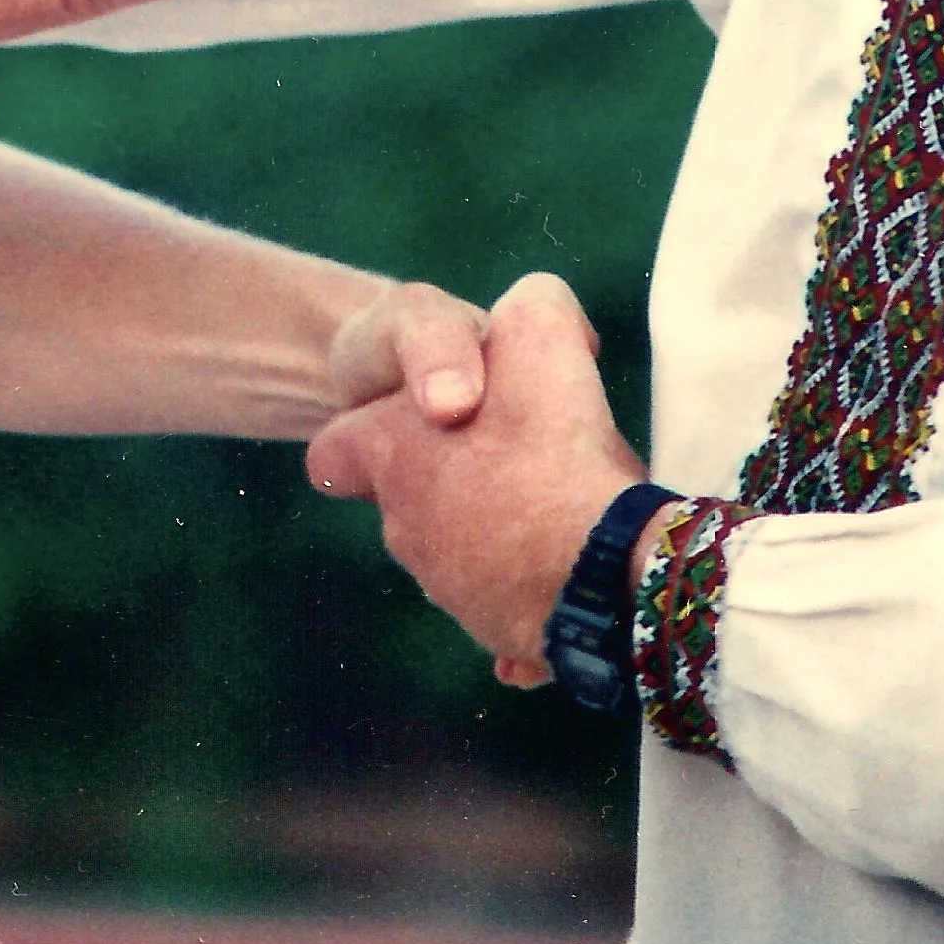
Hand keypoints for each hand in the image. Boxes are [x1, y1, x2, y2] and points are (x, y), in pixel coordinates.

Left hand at [306, 270, 645, 682]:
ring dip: (502, 536)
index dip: (373, 430)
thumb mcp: (536, 328)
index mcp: (390, 454)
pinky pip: (512, 611)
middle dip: (459, 481)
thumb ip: (527, 307)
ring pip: (465, 556)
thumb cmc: (552, 443)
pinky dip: (534, 596)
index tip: (429, 425)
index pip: (335, 452)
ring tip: (564, 511)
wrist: (608, 574)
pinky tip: (575, 574)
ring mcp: (451, 591)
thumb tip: (531, 321)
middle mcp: (405, 528)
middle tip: (525, 457)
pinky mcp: (503, 636)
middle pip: (414, 500)